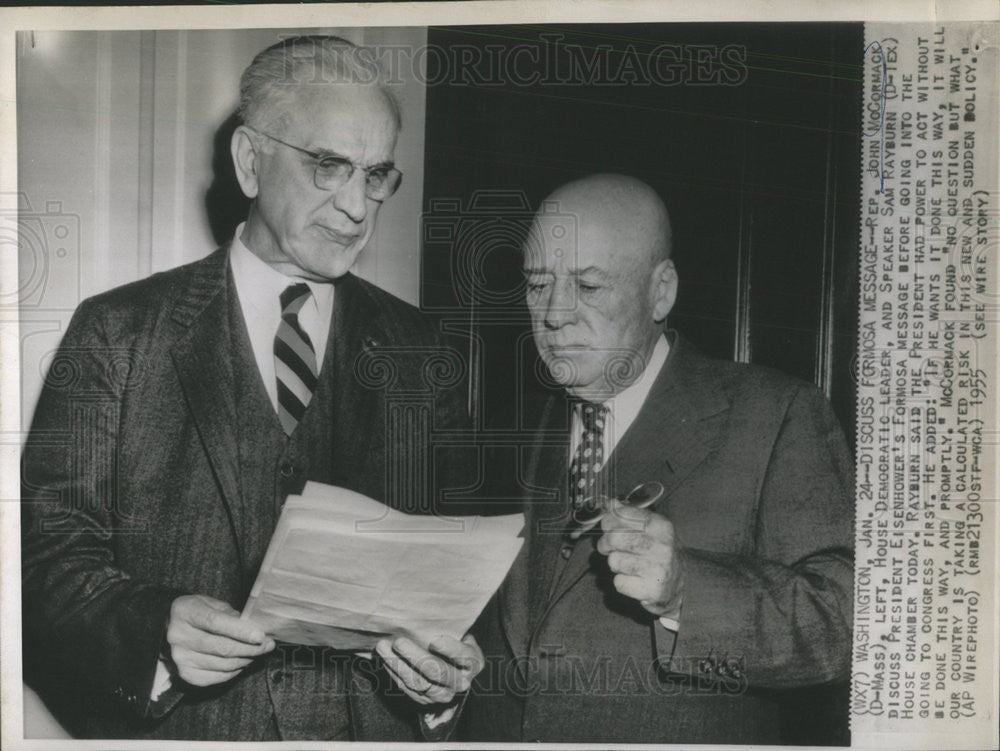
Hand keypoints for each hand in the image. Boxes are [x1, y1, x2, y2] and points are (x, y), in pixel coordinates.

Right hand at [165, 594, 274, 686]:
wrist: (170, 628)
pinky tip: (242, 662)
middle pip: (221, 647)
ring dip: (246, 660)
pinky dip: (234, 671)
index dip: (240, 631)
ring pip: (222, 664)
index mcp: (185, 612)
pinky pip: (216, 677)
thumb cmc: (198, 613)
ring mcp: (180, 658)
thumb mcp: (212, 603)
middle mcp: (179, 636)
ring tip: (258, 653)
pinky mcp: (185, 674)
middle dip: (250, 648)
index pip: (215, 623)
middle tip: (268, 646)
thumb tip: (255, 629)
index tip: (261, 636)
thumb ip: (231, 614)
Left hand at [375, 633, 483, 705]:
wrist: (456, 673)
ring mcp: (442, 694)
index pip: (464, 657)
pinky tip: (385, 659)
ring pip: (418, 682)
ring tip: (383, 647)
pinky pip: (407, 688)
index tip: (434, 639)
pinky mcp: (425, 700)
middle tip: (399, 641)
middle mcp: (460, 682)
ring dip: (398, 664)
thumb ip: (452, 628)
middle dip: (415, 656)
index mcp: (473, 663)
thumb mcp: (463, 635)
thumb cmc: (458, 644)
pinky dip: (394, 672)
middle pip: (437, 671)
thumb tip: (430, 612)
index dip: (450, 649)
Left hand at [596, 499, 682, 617]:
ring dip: (615, 564)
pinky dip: (622, 582)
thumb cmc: (662, 553)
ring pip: (614, 561)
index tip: (608, 526)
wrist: (685, 583)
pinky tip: (634, 580)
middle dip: (605, 543)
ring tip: (626, 564)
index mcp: (661, 526)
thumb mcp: (651, 529)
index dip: (608, 521)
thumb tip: (610, 504)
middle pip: (615, 538)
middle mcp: (662, 546)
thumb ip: (630, 515)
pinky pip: (619, 582)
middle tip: (608, 547)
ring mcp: (658, 569)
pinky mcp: (652, 590)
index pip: (622, 515)